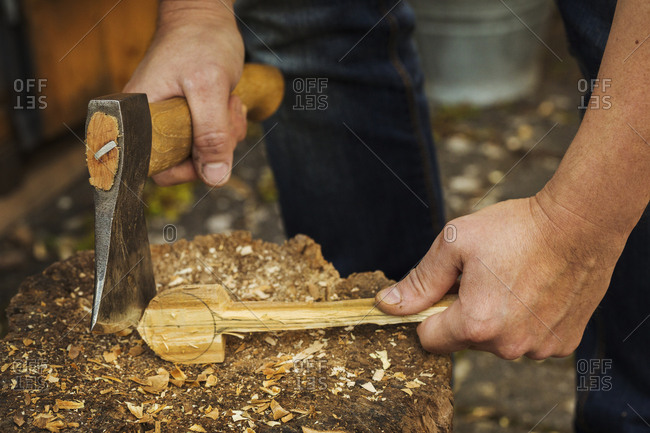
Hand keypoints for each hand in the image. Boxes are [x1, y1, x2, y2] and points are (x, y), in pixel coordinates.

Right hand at [124, 1, 246, 185]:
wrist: (206, 15)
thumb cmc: (200, 41)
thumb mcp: (210, 87)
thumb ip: (211, 134)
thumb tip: (215, 177)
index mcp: (138, 118)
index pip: (153, 167)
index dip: (183, 169)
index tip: (207, 150)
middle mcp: (149, 123)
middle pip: (182, 164)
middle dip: (214, 148)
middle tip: (226, 115)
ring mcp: (169, 122)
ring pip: (202, 154)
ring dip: (226, 135)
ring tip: (228, 103)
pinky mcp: (187, 118)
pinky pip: (210, 140)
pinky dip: (227, 128)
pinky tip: (229, 103)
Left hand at [376, 191, 626, 358]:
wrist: (580, 223)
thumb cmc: (515, 228)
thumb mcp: (455, 244)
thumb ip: (419, 281)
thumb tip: (387, 305)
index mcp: (476, 323)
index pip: (430, 340)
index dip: (428, 315)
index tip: (441, 293)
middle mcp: (508, 346)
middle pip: (465, 339)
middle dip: (464, 312)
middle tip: (483, 275)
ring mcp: (539, 348)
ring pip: (498, 341)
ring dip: (497, 318)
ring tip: (513, 280)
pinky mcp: (563, 343)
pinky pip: (529, 339)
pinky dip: (526, 321)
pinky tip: (536, 290)